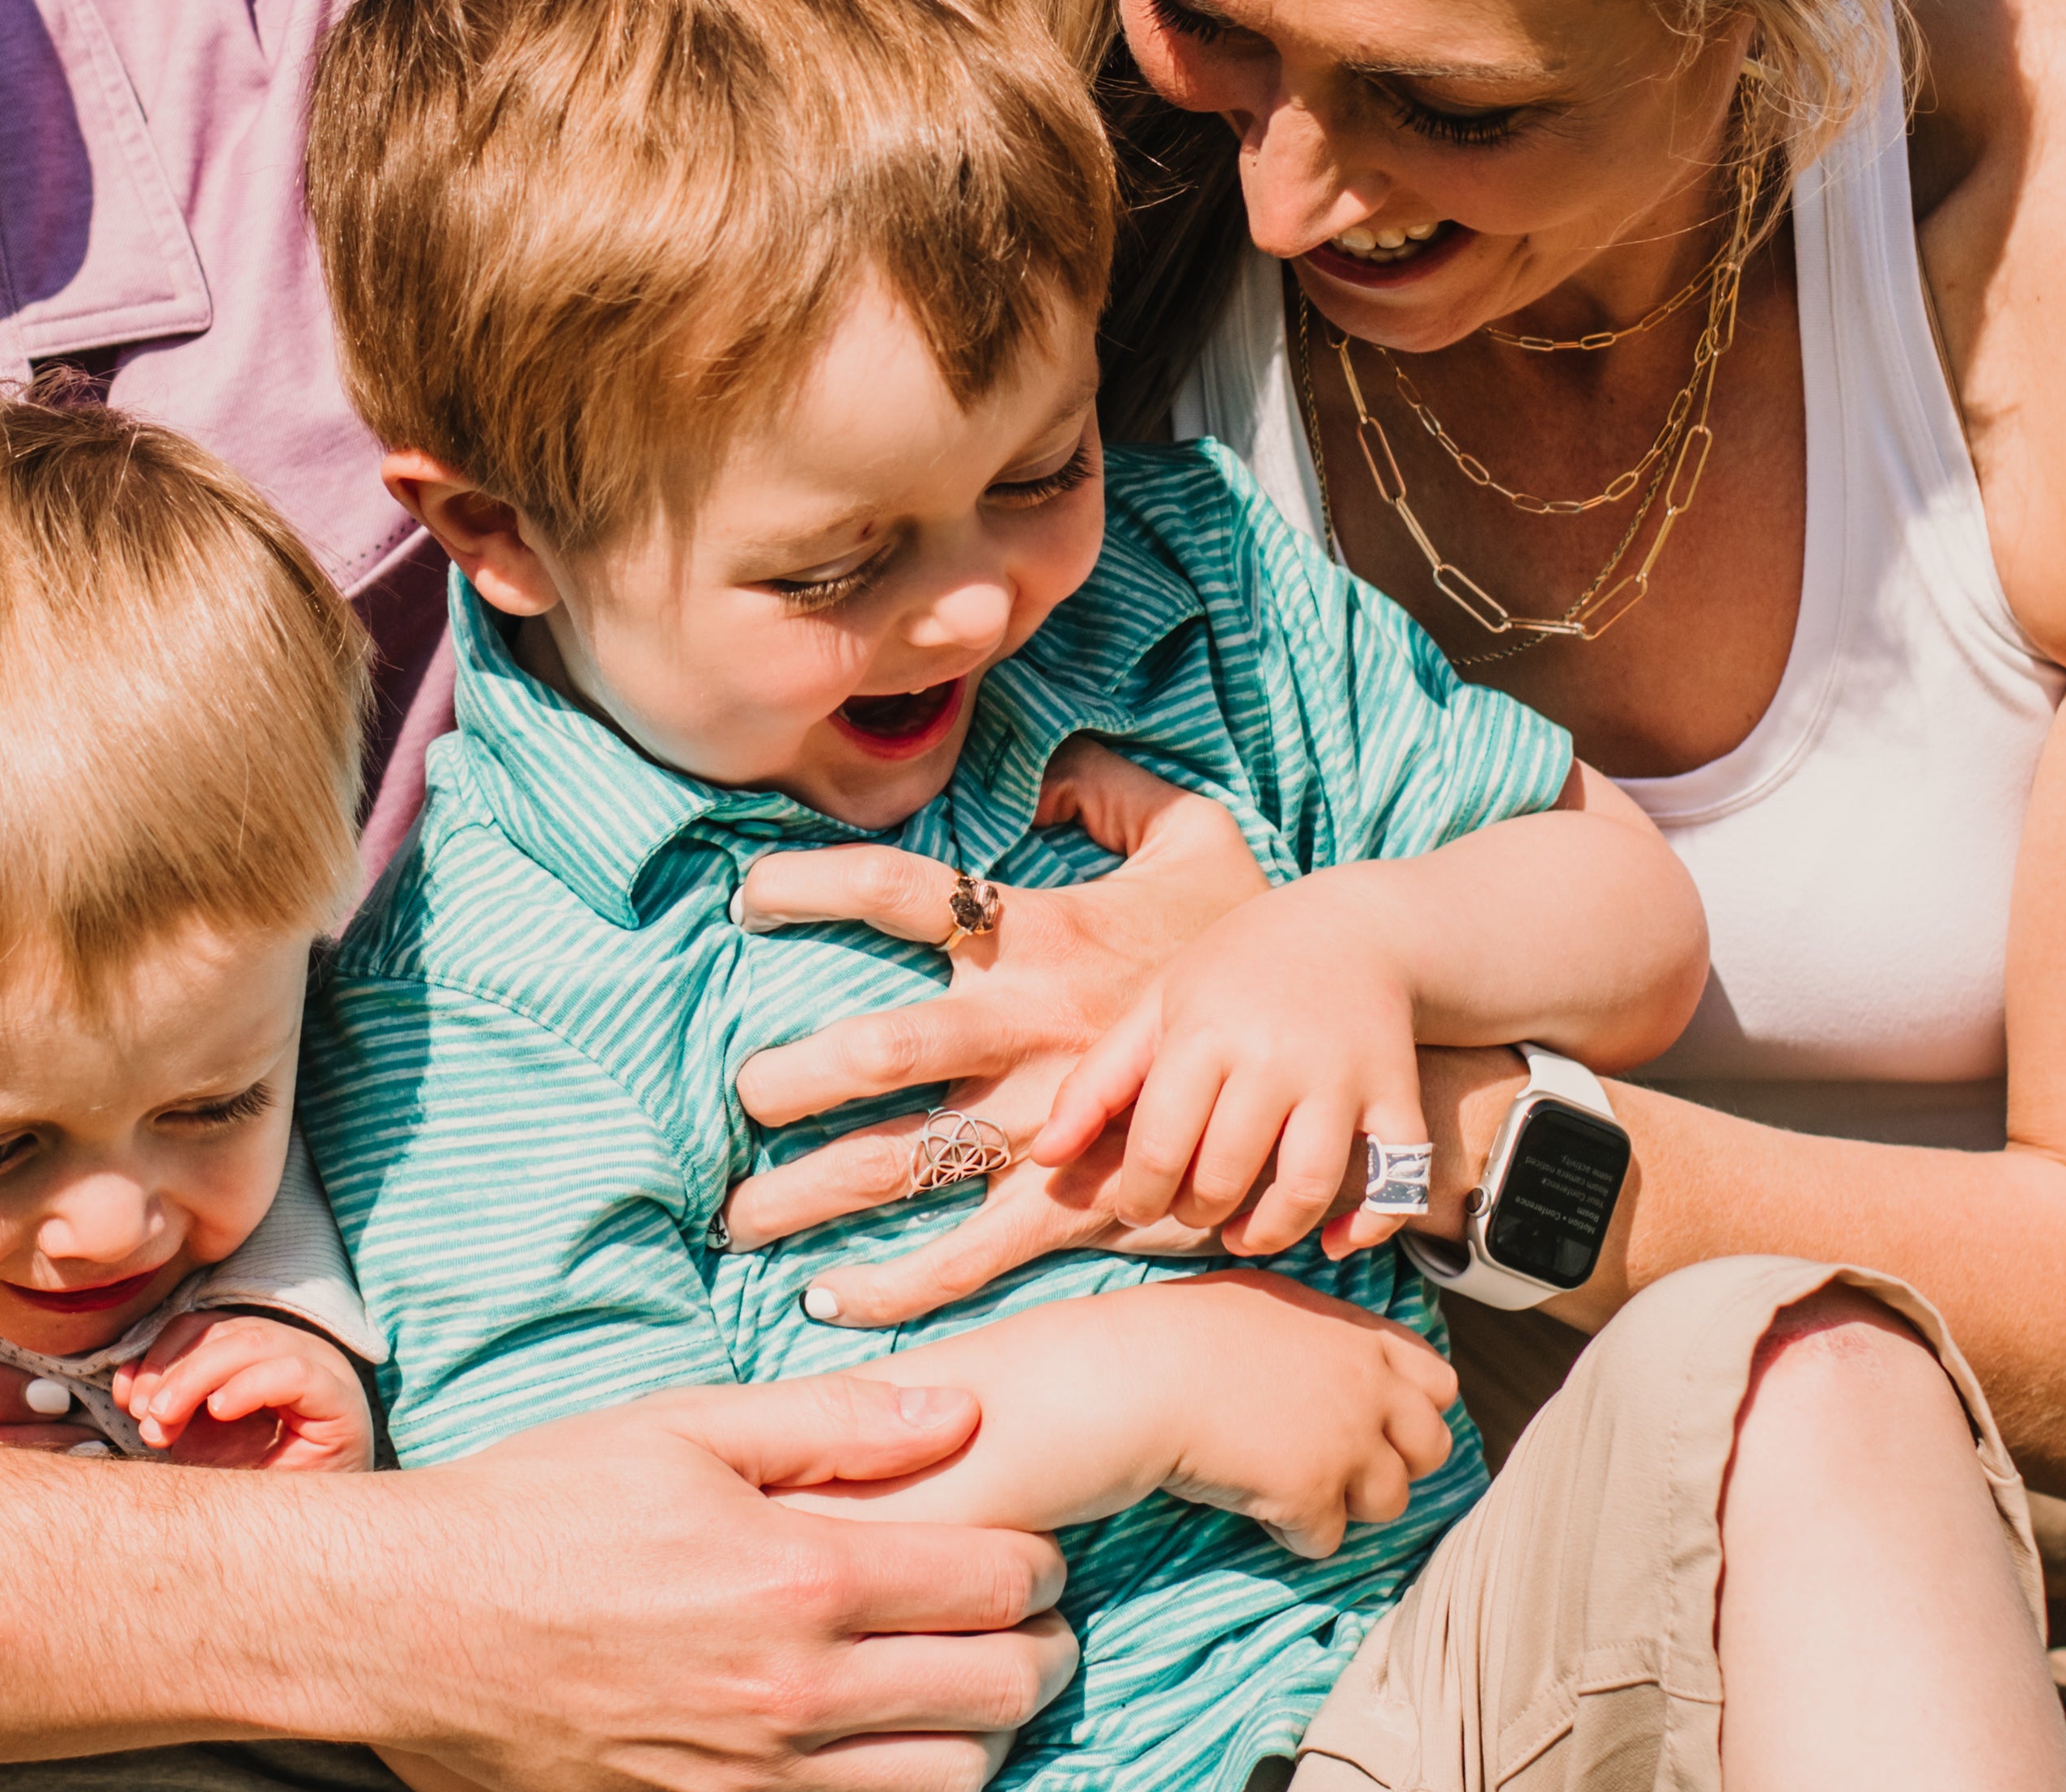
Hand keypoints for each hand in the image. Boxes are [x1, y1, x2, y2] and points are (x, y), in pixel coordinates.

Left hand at [113, 1310, 374, 1472]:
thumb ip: (165, 1410)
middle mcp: (290, 1349)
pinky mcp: (338, 1397)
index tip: (130, 1401)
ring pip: (252, 1341)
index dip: (160, 1355)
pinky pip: (292, 1372)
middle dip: (174, 1370)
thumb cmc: (254, 1488)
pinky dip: (248, 1386)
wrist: (306, 1537)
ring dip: (196, 1376)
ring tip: (166, 1418)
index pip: (202, 1328)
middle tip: (146, 1415)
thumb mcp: (198, 1443)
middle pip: (222, 1330)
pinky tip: (220, 1411)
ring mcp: (321, 1367)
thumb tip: (123, 1382)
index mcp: (257, 1353)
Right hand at [368, 1374, 1076, 1791]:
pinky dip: (897, 1788)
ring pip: (949, 1779)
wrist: (413, 1626)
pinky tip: (879, 1744)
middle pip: (998, 1691)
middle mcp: (795, 1692)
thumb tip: (962, 1407)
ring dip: (977, 1730)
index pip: (996, 1583)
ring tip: (957, 1684)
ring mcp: (755, 1778)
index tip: (1028, 1551)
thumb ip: (835, 1421)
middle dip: (1036, 1649)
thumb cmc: (541, 1508)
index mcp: (800, 1576)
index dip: (1037, 1563)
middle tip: (1024, 1621)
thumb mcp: (684, 1426)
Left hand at [719, 748, 1263, 1324]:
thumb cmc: (1252, 934)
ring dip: (813, 1194)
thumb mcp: (1193, 836)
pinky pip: (977, 1250)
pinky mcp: (1080, 1195)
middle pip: (885, 1048)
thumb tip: (1055, 762)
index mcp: (1039, 932)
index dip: (814, 884)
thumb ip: (1113, 788)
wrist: (1330, 1030)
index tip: (747, 898)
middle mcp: (1029, 1026)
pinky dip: (902, 1284)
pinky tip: (830, 1303)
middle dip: (793, 1081)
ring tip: (740, 1219)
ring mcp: (1050, 1118)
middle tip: (735, 1099)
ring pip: (908, 1161)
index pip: (901, 889)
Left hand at [1031, 874, 1422, 1262]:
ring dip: (1267, 1232)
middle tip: (1186, 1208)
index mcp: (1206, 1032)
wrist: (1355, 929)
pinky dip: (1367, 1226)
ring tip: (1241, 1231)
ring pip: (1304, 1190)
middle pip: (1225, 1176)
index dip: (1137, 1196)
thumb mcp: (1161, 1006)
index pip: (1160, 1147)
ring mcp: (1342, 1079)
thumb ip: (1099, 1082)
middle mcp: (1276, 1058)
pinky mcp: (1397, 1096)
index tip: (1133, 1204)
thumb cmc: (1239, 970)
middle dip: (1193, 1211)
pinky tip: (1332, 1239)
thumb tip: (1044, 1159)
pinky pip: (1395, 1183)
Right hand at [1147, 1275, 1453, 1559]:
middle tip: (1339, 1464)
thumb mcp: (1271, 1304)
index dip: (1412, 1409)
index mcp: (1361, 1339)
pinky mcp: (1314, 1497)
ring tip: (1288, 1480)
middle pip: (1432, 1449)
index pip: (1439, 1383)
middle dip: (1394, 1463)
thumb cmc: (1186, 1331)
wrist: (1143, 1377)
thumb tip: (1344, 1359)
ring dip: (1345, 1502)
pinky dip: (1292, 1530)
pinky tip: (1252, 1499)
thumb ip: (1325, 1335)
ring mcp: (1347, 1446)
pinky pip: (1327, 1539)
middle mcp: (1369, 1391)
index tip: (1375, 1422)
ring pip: (1390, 1502)